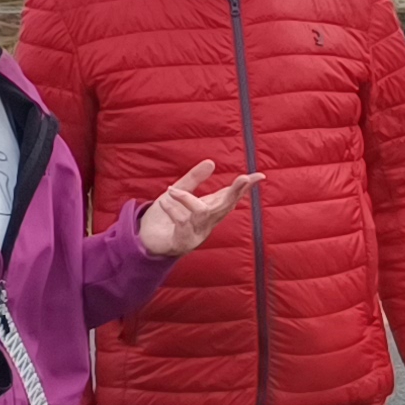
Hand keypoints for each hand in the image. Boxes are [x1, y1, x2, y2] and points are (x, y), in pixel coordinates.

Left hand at [139, 159, 261, 259]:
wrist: (145, 240)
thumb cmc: (164, 218)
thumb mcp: (179, 193)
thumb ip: (194, 179)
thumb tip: (211, 162)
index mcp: (209, 210)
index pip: (231, 197)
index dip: (245, 187)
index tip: (259, 176)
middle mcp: (207, 223)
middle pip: (225, 206)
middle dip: (235, 192)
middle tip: (244, 178)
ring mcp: (196, 234)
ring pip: (203, 214)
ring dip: (190, 200)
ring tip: (172, 191)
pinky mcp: (182, 242)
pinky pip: (182, 223)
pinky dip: (173, 210)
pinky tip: (163, 202)